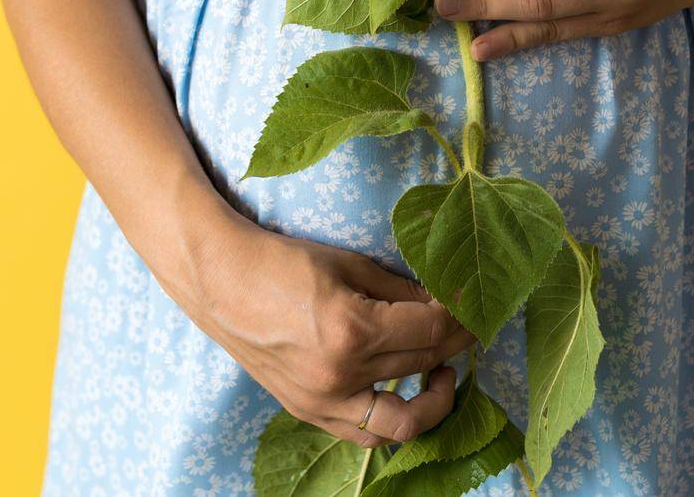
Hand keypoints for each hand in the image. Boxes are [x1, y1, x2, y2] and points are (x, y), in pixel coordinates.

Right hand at [193, 222, 476, 447]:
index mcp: (352, 329)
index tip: (474, 306)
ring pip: (400, 417)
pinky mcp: (308, 411)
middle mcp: (340, 374)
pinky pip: (364, 432)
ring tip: (445, 372)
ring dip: (434, 399)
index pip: (430, 332)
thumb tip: (441, 304)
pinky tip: (406, 392)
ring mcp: (322, 400)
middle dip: (455, 345)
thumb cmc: (280, 262)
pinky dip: (393, 420)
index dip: (459, 318)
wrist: (219, 282)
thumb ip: (399, 291)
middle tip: (472, 328)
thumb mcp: (348, 265)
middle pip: (421, 366)